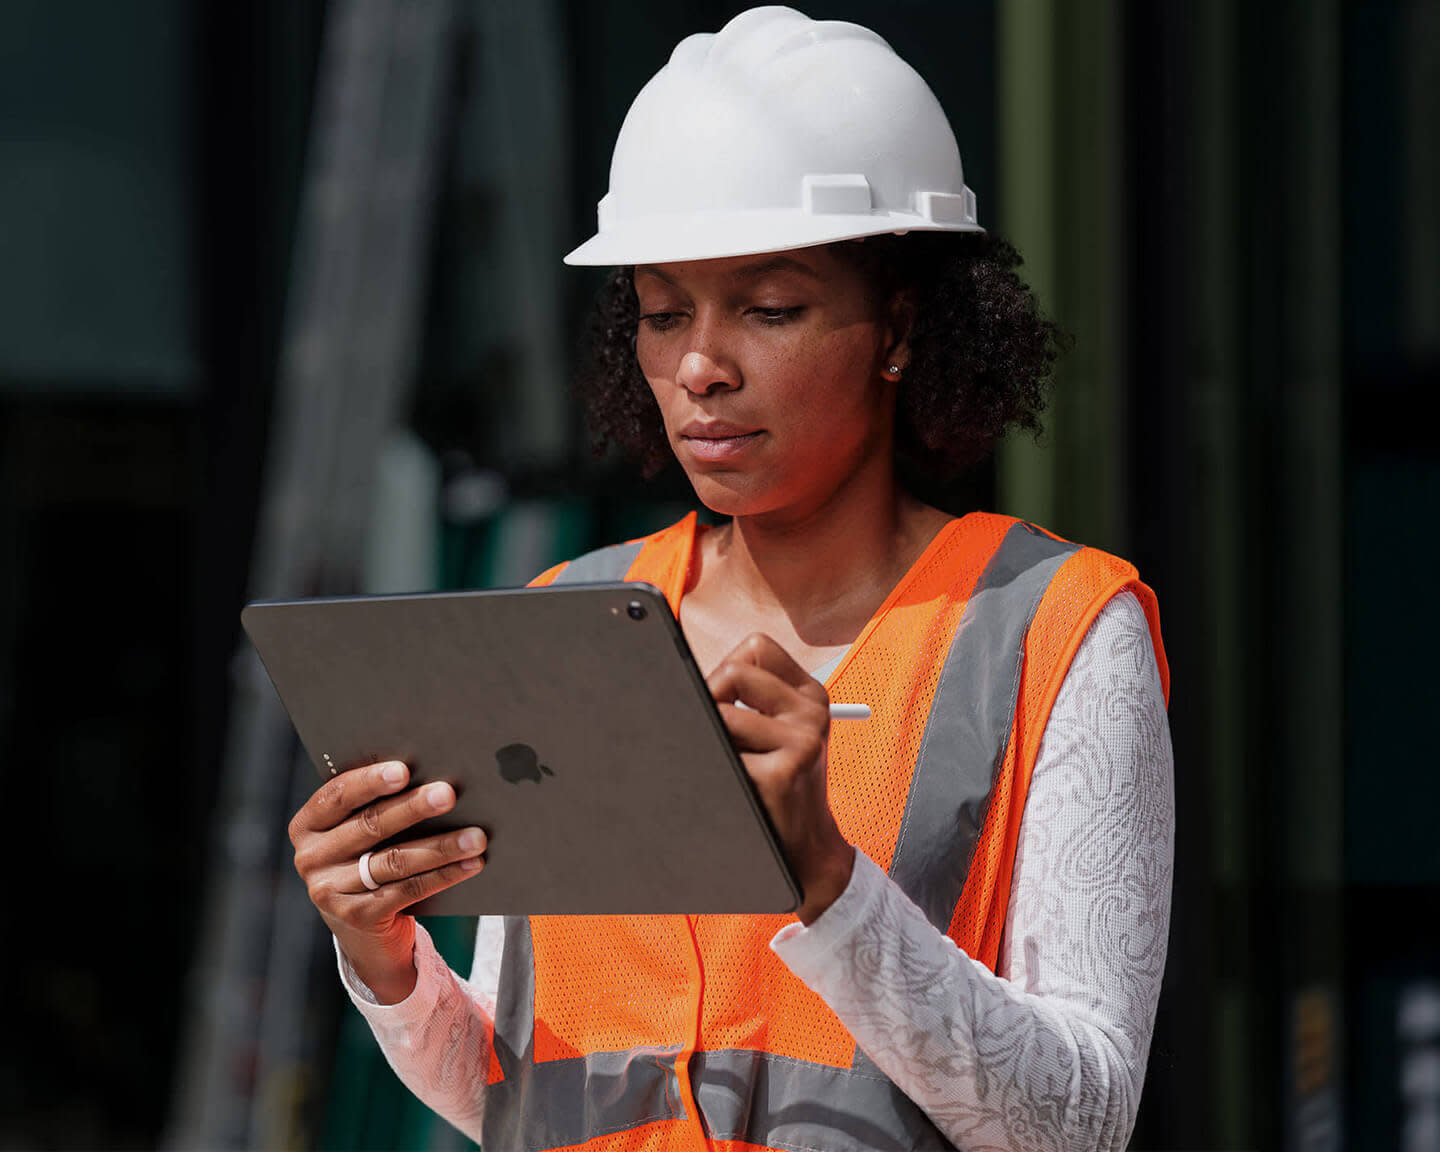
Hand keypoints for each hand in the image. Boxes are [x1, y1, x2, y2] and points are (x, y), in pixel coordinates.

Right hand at [288, 760, 486, 1002]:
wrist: (364, 929)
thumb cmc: (369, 858)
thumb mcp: (361, 833)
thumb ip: (377, 805)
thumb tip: (433, 775)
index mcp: (308, 825)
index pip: (337, 795)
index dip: (370, 781)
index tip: (404, 770)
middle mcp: (310, 858)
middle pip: (370, 826)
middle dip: (414, 807)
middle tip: (449, 794)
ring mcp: (329, 891)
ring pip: (394, 860)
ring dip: (441, 846)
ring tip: (476, 836)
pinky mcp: (357, 917)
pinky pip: (407, 891)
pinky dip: (444, 875)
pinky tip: (470, 864)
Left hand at [707, 634, 855, 923]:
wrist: (804, 849)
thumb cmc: (776, 785)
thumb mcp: (776, 734)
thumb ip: (744, 699)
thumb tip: (677, 674)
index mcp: (810, 695)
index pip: (756, 648)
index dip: (727, 670)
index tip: (724, 700)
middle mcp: (812, 713)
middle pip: (732, 672)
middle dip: (710, 701)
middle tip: (718, 739)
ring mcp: (801, 742)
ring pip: (720, 714)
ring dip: (710, 742)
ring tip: (731, 768)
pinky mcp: (782, 774)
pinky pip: (720, 754)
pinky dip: (712, 770)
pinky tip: (735, 789)